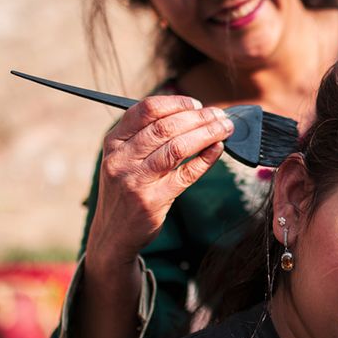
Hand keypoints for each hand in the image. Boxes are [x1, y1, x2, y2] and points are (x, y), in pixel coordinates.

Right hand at [83, 95, 232, 270]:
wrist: (113, 234)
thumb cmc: (125, 190)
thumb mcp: (122, 159)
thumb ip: (144, 136)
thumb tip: (188, 113)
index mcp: (114, 142)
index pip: (145, 110)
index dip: (176, 103)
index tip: (197, 104)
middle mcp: (121, 158)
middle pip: (165, 127)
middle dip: (198, 117)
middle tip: (220, 115)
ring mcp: (136, 180)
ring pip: (177, 147)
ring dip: (207, 133)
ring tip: (224, 128)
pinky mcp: (153, 199)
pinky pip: (186, 173)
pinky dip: (206, 158)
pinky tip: (218, 149)